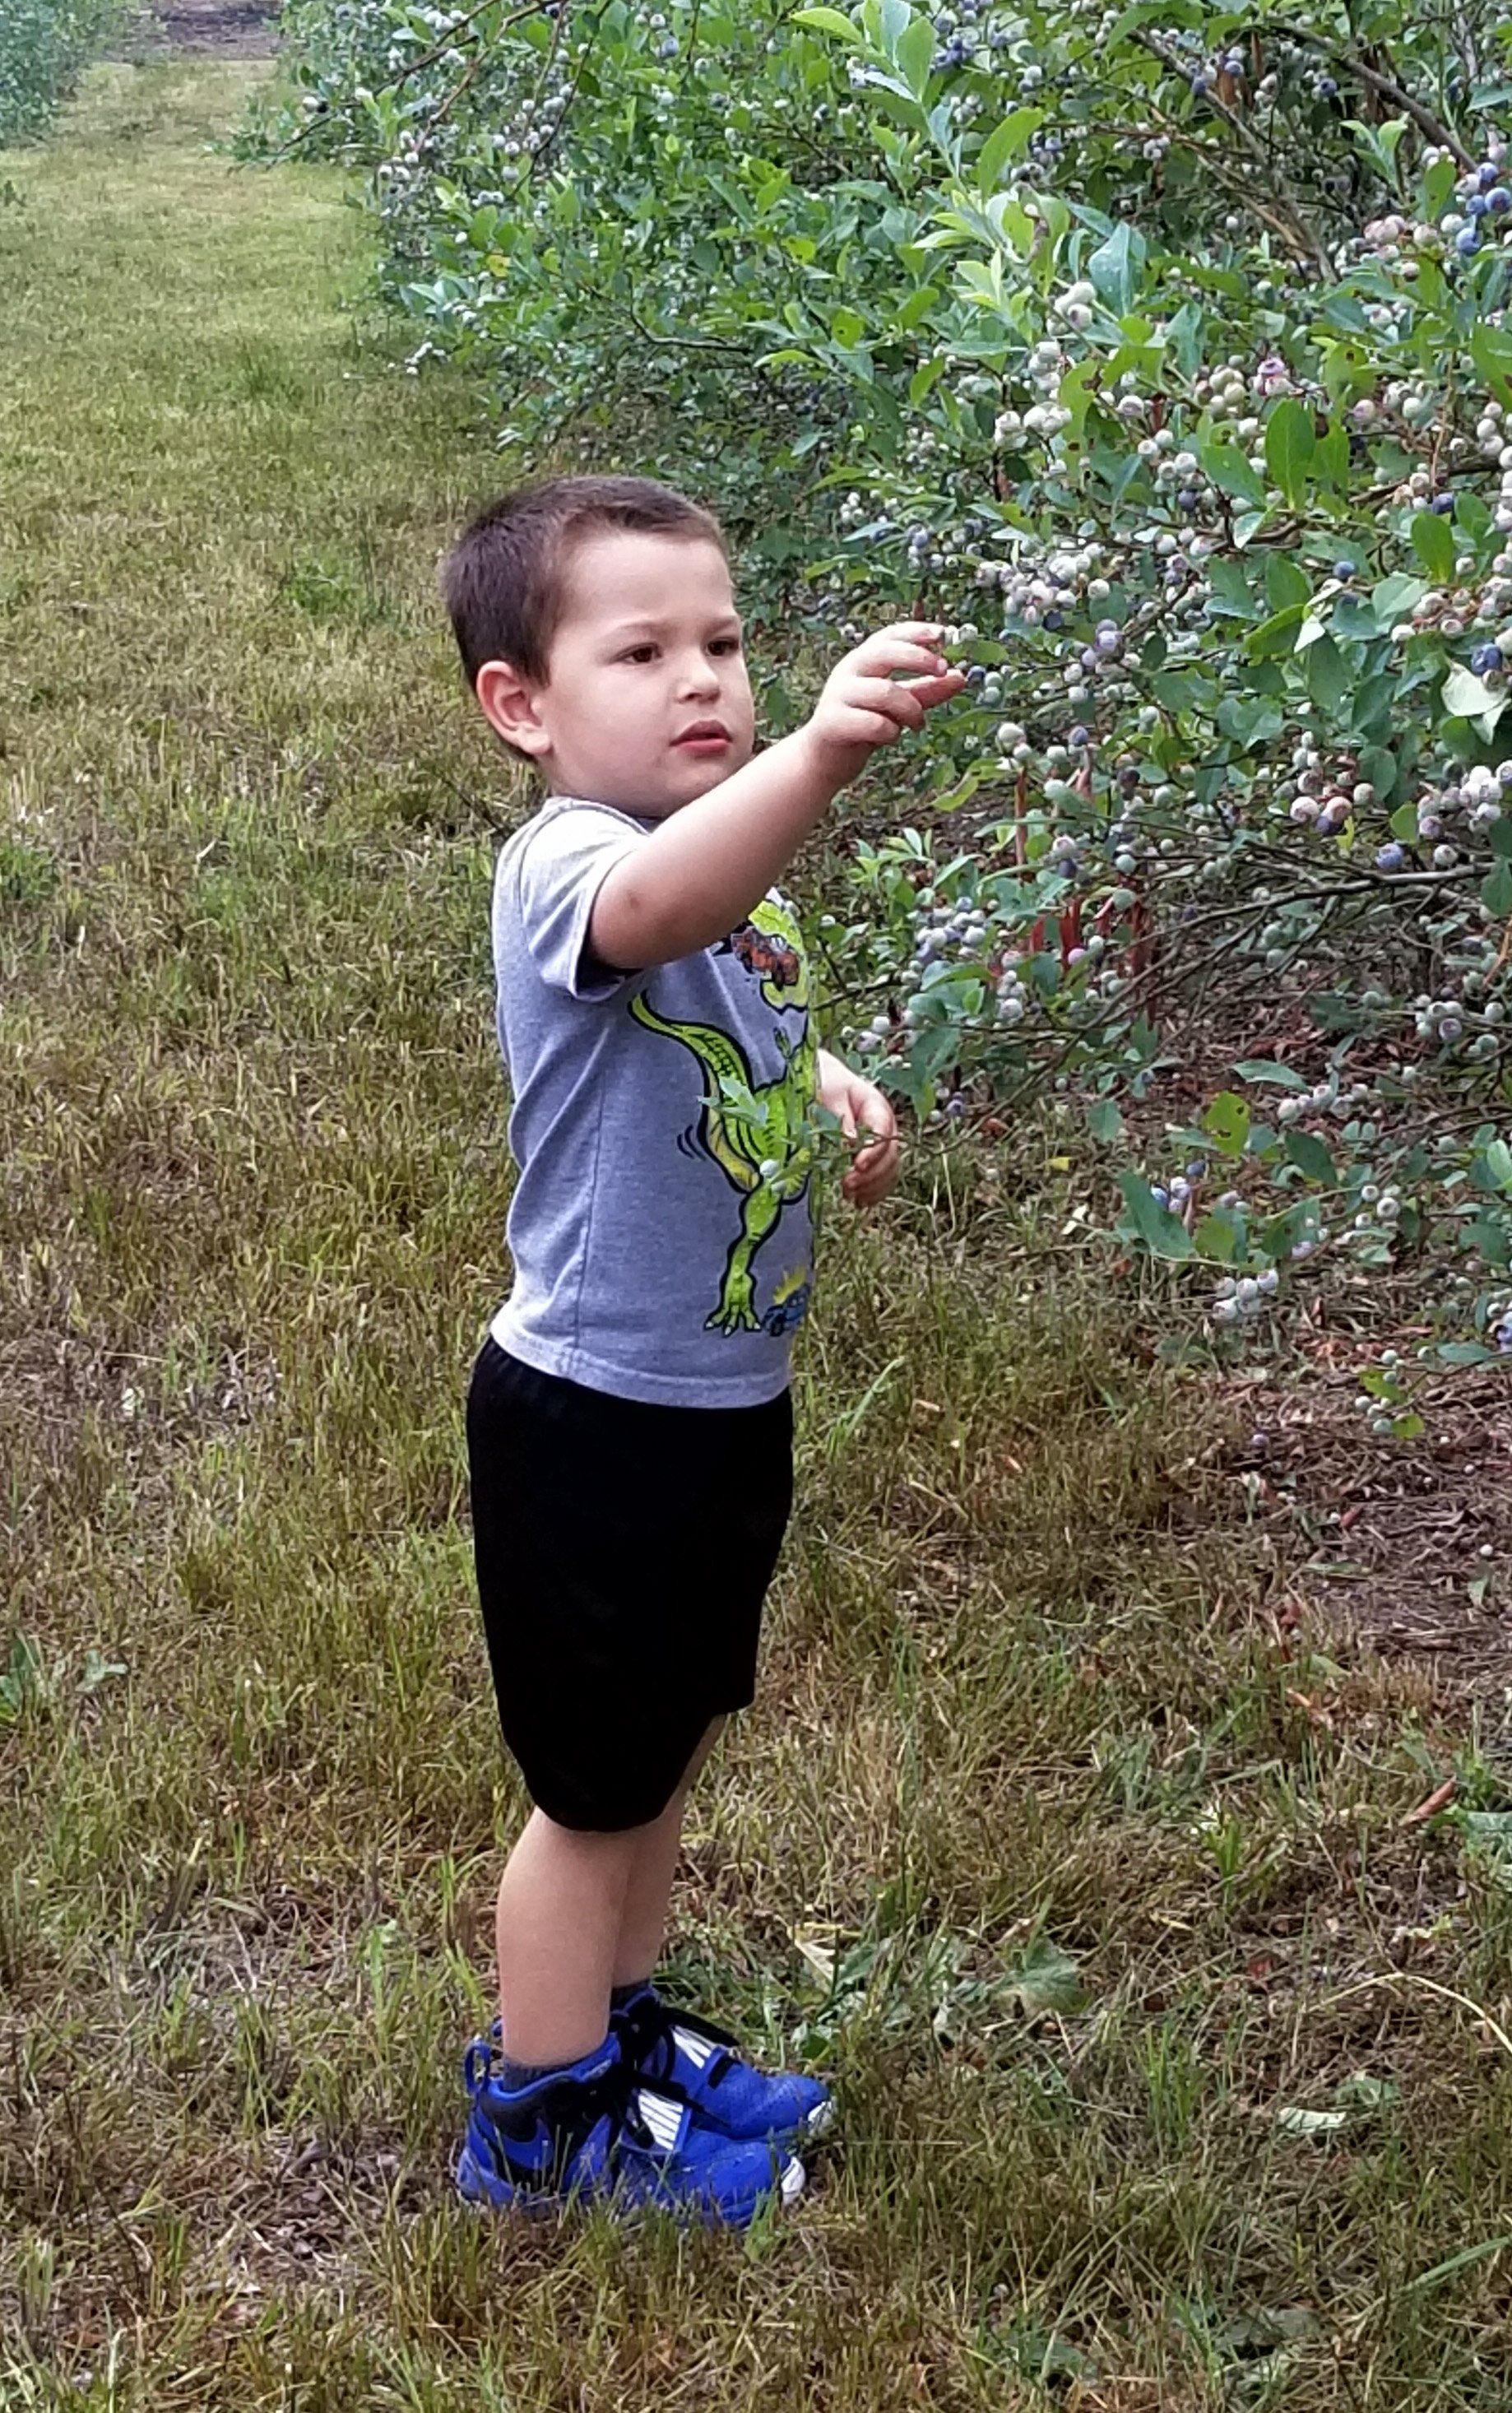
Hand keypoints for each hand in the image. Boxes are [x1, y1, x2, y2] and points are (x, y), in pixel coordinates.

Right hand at [803, 621, 965, 787]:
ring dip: (910, 708)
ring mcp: (838, 695)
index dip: (916, 631)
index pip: (890, 635)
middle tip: (943, 670)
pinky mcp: (832, 722)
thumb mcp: (899, 705)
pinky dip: (890, 731)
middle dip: (918, 658)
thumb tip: (961, 677)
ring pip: (884, 691)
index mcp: (864, 660)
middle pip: (884, 652)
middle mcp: (849, 671)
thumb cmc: (862, 725)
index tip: (942, 634)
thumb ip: (927, 690)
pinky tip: (892, 737)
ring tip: (918, 723)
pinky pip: (872, 723)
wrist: (824, 759)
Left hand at [816, 1051, 901, 1207]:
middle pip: (890, 1155)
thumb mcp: (829, 1093)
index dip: (873, 1151)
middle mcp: (885, 1126)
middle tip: (847, 1185)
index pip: (883, 1131)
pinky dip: (874, 1192)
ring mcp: (882, 1143)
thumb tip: (851, 1141)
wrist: (824, 1082)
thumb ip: (841, 1116)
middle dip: (871, 1174)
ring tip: (851, 1197)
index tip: (857, 1166)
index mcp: (876, 1106)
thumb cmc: (824, 1083)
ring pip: (890, 1170)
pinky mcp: (874, 1156)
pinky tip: (860, 1202)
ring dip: (873, 1187)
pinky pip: (883, 1178)